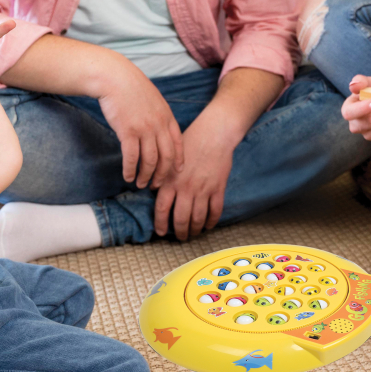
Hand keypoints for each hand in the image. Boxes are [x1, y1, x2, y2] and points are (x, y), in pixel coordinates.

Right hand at [94, 56, 183, 188]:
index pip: (179, 144)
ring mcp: (145, 129)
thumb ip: (160, 116)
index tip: (177, 172)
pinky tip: (127, 176)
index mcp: (168, 117)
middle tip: (156, 185)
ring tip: (140, 183)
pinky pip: (132, 157)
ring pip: (150, 160)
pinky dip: (130, 170)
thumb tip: (160, 131)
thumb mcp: (154, 100)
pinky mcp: (128, 131)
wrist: (115, 78)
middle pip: (166, 156)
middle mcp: (159, 124)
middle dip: (163, 174)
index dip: (178, 160)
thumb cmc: (132, 88)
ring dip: (146, 176)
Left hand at [154, 113, 233, 240]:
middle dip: (180, 232)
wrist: (214, 134)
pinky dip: (212, 221)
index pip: (161, 209)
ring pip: (198, 218)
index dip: (160, 223)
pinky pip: (215, 211)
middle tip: (180, 237)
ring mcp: (202, 190)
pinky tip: (209, 225)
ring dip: (195, 230)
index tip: (161, 231)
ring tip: (194, 233)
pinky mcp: (217, 188)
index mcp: (170, 181)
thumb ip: (163, 176)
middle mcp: (185, 188)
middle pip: (180, 219)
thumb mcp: (170, 158)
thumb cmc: (191, 141)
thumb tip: (153, 190)